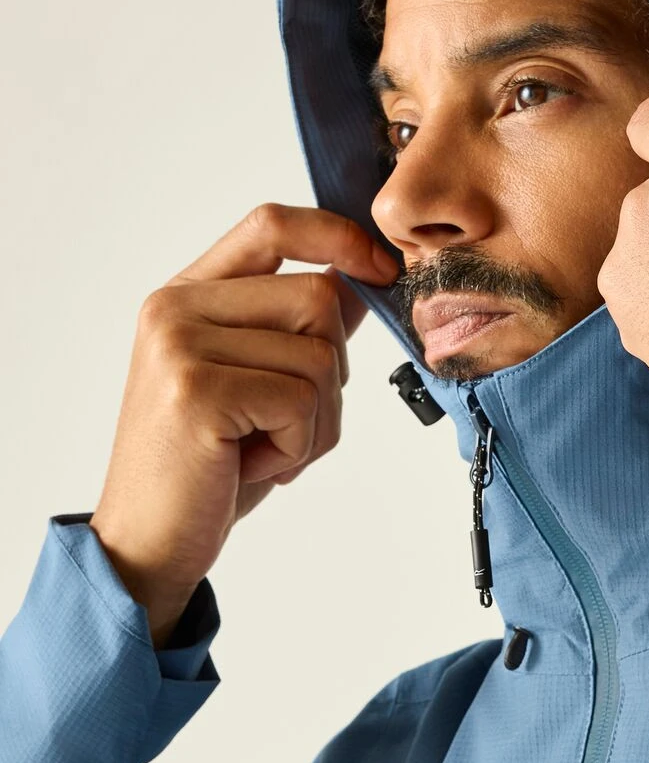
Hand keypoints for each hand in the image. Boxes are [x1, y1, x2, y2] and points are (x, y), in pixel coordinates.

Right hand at [89, 204, 397, 645]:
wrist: (152, 538)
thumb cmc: (210, 467)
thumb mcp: (260, 386)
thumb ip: (300, 330)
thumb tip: (359, 281)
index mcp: (190, 294)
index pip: (273, 224)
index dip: (338, 237)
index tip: (381, 268)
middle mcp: (177, 306)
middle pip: (319, 300)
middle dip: (332, 376)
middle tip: (287, 425)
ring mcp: (181, 344)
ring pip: (320, 357)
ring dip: (316, 422)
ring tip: (264, 447)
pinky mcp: (197, 389)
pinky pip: (303, 403)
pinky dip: (299, 446)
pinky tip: (253, 464)